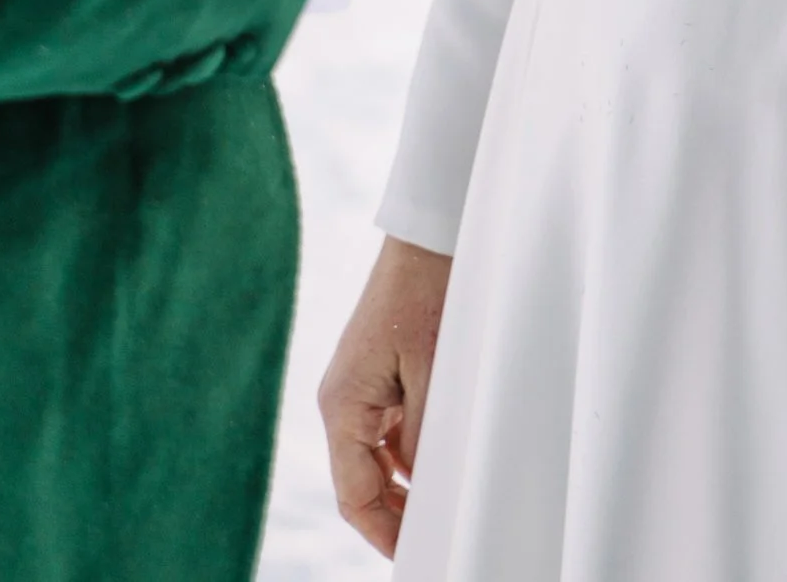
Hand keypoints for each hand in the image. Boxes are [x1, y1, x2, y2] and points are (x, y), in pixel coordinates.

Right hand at [319, 237, 452, 557]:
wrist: (429, 236)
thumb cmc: (428, 294)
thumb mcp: (434, 373)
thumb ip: (424, 437)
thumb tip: (427, 490)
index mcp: (343, 405)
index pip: (355, 495)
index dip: (384, 532)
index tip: (415, 554)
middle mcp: (342, 401)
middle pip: (361, 482)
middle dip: (395, 513)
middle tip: (435, 533)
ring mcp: (357, 388)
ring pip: (376, 459)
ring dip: (405, 483)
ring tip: (445, 501)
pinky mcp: (375, 375)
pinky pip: (387, 431)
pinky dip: (410, 452)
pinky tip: (440, 459)